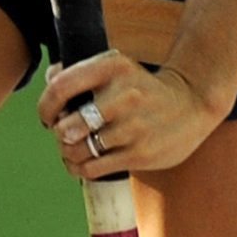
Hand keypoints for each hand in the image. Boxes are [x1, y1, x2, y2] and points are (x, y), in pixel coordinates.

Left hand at [38, 52, 222, 180]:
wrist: (192, 104)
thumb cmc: (143, 89)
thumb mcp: (118, 69)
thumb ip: (81, 72)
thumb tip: (49, 78)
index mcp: (113, 68)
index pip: (61, 87)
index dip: (44, 107)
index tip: (48, 116)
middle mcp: (125, 95)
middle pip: (67, 126)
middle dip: (59, 134)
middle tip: (65, 134)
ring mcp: (134, 127)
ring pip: (79, 150)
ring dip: (68, 153)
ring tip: (74, 149)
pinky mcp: (140, 153)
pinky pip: (93, 168)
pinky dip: (79, 168)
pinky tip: (83, 162)